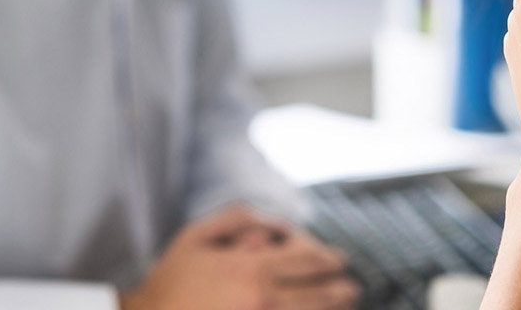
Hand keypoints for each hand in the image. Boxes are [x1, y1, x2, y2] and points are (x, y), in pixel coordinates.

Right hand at [120, 206, 359, 309]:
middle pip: (318, 293)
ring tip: (345, 304)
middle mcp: (261, 298)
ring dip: (332, 309)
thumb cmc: (169, 281)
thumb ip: (236, 220)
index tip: (340, 261)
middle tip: (351, 288)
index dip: (329, 260)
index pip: (306, 261)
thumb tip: (272, 222)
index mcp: (250, 268)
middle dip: (340, 290)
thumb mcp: (196, 236)